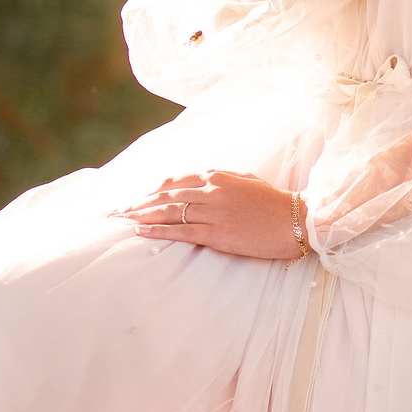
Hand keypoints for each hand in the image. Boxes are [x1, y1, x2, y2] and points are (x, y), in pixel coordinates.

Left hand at [113, 170, 305, 260]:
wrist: (294, 221)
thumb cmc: (273, 202)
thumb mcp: (245, 181)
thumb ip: (221, 180)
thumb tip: (202, 180)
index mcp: (217, 177)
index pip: (175, 182)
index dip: (151, 190)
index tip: (135, 197)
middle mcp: (211, 192)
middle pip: (165, 196)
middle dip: (138, 202)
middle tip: (117, 209)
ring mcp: (213, 213)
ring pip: (168, 212)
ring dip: (142, 215)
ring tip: (122, 219)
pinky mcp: (217, 234)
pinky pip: (181, 232)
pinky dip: (158, 231)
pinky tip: (140, 231)